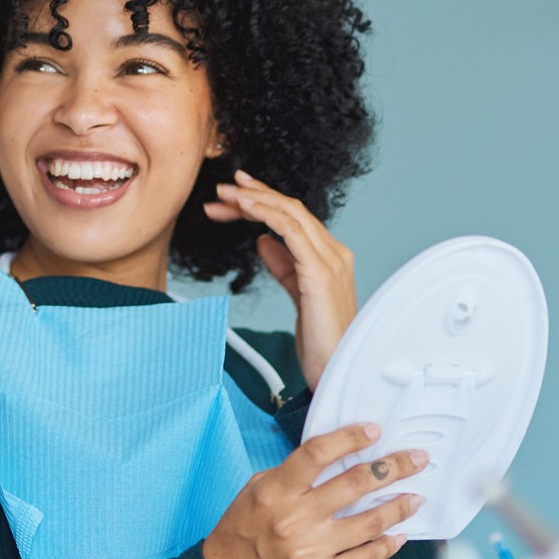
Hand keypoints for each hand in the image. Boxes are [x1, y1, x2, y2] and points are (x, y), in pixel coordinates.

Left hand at [201, 169, 355, 388]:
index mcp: (331, 257)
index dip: (265, 201)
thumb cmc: (321, 343)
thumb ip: (283, 267)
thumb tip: (262, 241)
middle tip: (223, 187)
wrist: (335, 370)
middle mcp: (335, 253)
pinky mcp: (320, 272)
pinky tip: (245, 208)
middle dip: (255, 194)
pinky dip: (266, 214)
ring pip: (291, 213)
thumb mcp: (297, 296)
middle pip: (292, 209)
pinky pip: (291, 231)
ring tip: (226, 194)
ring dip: (255, 199)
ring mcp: (331, 260)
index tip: (236, 194)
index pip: (295, 218)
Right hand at [201, 422, 428, 558]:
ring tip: (415, 497)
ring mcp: (310, 551)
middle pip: (354, 484)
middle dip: (391, 468)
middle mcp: (295, 518)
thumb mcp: (256, 491)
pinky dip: (386, 545)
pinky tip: (398, 535)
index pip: (317, 453)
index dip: (349, 438)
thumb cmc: (240, 534)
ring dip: (398, 507)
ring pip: (368, 523)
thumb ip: (292, 474)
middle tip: (416, 459)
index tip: (374, 430)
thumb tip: (333, 457)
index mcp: (275, 491)